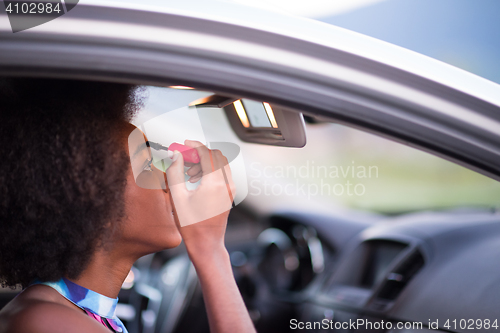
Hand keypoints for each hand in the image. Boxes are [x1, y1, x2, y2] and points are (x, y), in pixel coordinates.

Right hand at [165, 140, 235, 259]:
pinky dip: (210, 170)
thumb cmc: (191, 225)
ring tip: (187, 172)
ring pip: (220, 163)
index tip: (183, 144)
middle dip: (199, 153)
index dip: (194, 146)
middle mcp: (226, 184)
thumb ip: (175, 172)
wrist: (206, 243)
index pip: (207, 154)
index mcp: (214, 183)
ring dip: (204, 162)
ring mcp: (230, 188)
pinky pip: (222, 173)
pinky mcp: (229, 193)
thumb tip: (175, 155)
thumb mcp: (178, 197)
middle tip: (184, 157)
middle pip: (216, 155)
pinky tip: (195, 179)